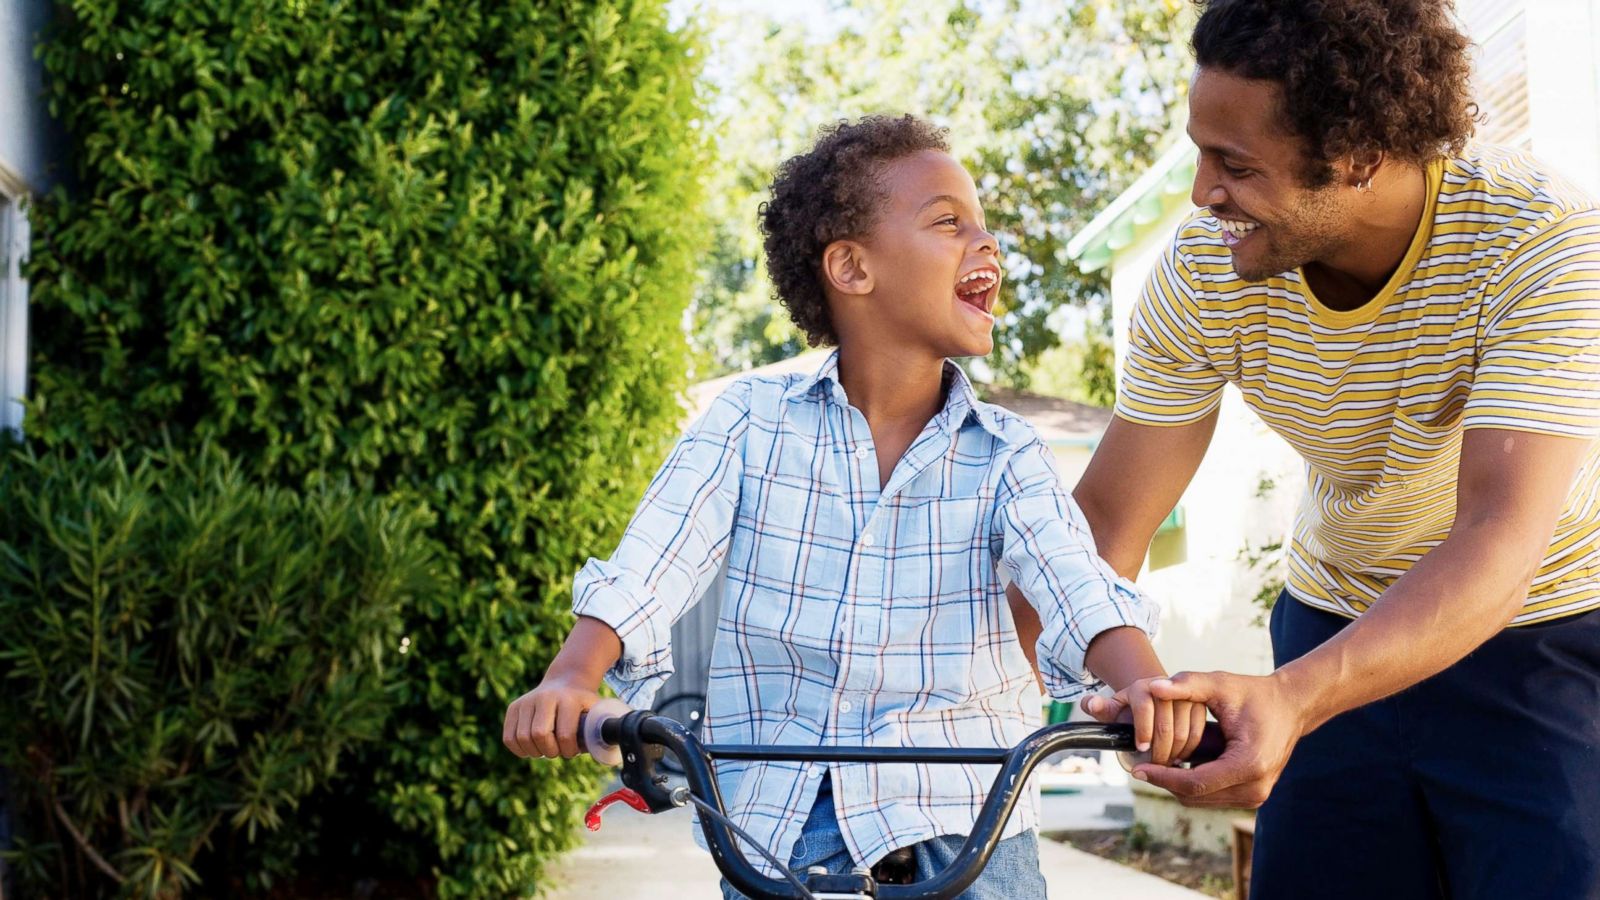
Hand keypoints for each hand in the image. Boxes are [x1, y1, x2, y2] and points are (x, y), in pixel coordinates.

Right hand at [502, 676, 600, 758]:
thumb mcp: (596, 712)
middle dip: (550, 751)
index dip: (568, 750)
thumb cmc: (583, 705)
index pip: (564, 734)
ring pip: (522, 738)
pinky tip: (531, 749)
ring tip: (546, 749)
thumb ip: (601, 730)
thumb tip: (605, 751)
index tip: (572, 751)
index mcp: (569, 699)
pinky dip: (519, 749)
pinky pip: (509, 737)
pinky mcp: (514, 707)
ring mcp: (527, 701)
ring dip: (535, 752)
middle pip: (539, 735)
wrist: (566, 681)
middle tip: (558, 751)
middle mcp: (545, 697)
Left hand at [1081, 677, 1207, 765]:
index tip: (1141, 748)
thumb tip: (1089, 704)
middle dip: (1160, 750)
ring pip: (1183, 731)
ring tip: (1166, 766)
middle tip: (1155, 767)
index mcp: (1143, 686)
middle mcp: (1166, 687)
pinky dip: (1189, 750)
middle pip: (1166, 725)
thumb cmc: (1131, 708)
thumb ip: (1099, 707)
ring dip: (1175, 753)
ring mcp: (1185, 696)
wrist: (1155, 698)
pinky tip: (1180, 759)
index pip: (1144, 708)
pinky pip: (1197, 733)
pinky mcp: (1200, 706)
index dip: (1143, 731)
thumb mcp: (1113, 708)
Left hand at [1129, 671, 1307, 807]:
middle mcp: (1255, 787)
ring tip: (1159, 762)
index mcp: (1249, 764)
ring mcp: (1256, 796)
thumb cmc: (1255, 694)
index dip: (1163, 777)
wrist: (1291, 706)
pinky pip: (1213, 796)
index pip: (1194, 783)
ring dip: (1178, 784)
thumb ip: (1187, 684)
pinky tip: (1181, 763)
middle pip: (1195, 796)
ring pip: (1202, 800)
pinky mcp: (1253, 797)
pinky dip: (1193, 784)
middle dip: (1166, 781)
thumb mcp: (1221, 684)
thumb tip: (1153, 688)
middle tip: (1143, 764)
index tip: (1138, 769)